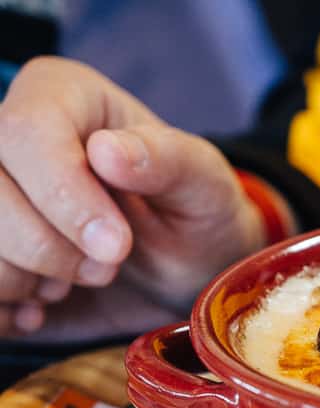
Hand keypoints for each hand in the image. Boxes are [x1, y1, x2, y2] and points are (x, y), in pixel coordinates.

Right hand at [0, 57, 265, 336]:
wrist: (184, 273)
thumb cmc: (196, 217)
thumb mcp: (206, 187)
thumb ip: (169, 161)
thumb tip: (107, 150)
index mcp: (62, 96)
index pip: (24, 133)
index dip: (63, 198)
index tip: (117, 247)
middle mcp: (8, 135)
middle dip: (48, 249)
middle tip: (106, 270)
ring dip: (22, 280)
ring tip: (73, 282)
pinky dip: (3, 306)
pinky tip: (40, 307)